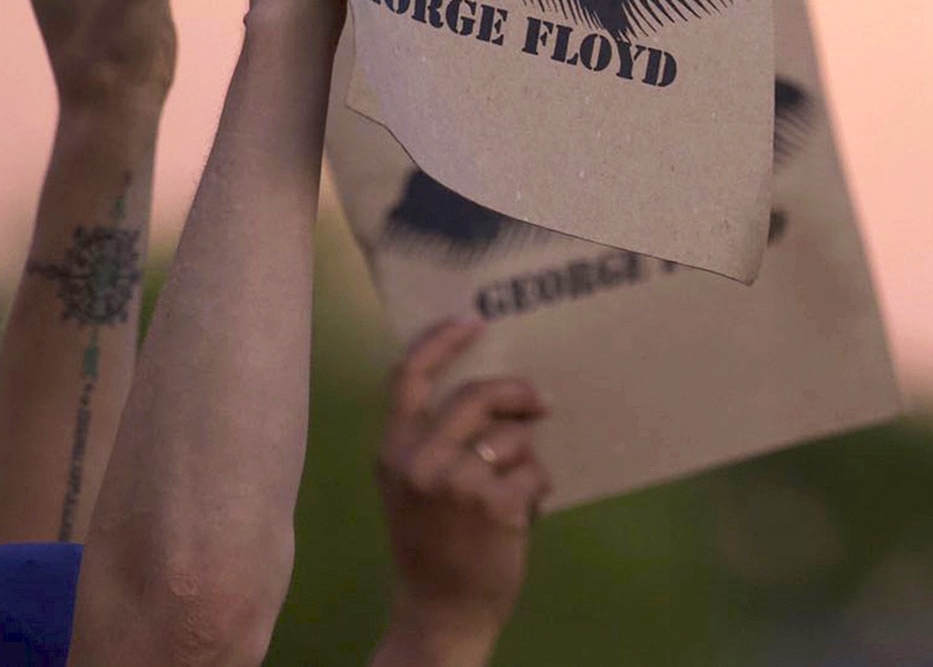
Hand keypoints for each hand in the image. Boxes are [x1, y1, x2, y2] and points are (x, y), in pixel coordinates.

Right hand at [373, 318, 550, 664]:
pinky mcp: (494, 504)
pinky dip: (538, 489)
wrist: (441, 612)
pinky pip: (534, 472)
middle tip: (539, 403)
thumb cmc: (431, 544)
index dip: (442, 340)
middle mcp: (418, 461)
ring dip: (526, 458)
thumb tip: (498, 393)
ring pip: (513, 436)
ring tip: (518, 487)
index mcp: (393, 451)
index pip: (409, 376)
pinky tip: (526, 512)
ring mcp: (456, 483)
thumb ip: (434, 439)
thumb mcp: (412, 485)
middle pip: (477, 394)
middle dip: (517, 393)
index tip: (474, 320)